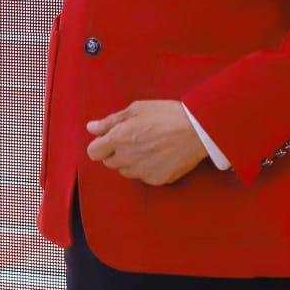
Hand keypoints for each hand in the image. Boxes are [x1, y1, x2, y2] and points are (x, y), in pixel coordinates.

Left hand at [85, 100, 207, 185]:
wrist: (197, 130)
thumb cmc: (166, 114)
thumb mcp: (136, 109)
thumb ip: (110, 121)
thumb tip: (91, 128)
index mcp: (119, 138)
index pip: (93, 152)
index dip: (99, 145)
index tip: (109, 140)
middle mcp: (127, 158)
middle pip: (109, 162)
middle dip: (116, 152)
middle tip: (133, 139)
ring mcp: (142, 171)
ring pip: (126, 171)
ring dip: (131, 161)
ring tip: (149, 146)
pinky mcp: (157, 180)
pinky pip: (143, 177)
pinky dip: (147, 168)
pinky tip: (159, 155)